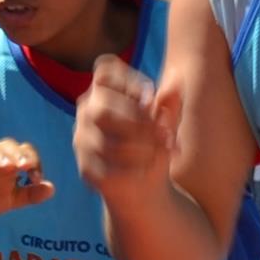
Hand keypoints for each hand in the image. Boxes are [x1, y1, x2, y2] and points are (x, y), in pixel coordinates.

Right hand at [0, 139, 50, 221]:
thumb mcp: (10, 200)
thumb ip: (29, 195)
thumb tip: (51, 188)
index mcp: (8, 163)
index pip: (24, 151)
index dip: (33, 161)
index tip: (36, 179)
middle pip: (6, 144)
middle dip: (17, 153)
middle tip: (24, 166)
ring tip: (6, 166)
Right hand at [73, 55, 182, 200]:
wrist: (145, 187)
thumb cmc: (154, 145)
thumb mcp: (167, 122)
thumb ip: (170, 102)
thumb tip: (176, 79)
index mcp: (106, 92)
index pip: (104, 72)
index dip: (129, 82)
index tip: (151, 99)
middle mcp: (88, 112)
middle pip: (102, 109)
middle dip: (138, 123)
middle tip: (162, 134)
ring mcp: (82, 140)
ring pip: (104, 141)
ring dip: (139, 149)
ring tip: (157, 154)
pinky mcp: (85, 167)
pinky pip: (104, 166)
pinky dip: (130, 169)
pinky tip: (144, 170)